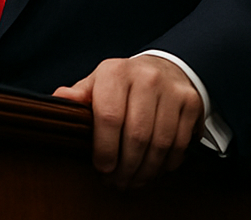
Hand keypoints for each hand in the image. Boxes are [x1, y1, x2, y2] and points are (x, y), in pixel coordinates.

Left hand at [52, 55, 203, 188]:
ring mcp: (171, 89)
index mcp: (116, 72)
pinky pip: (180, 143)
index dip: (105, 149)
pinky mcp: (191, 102)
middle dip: (126, 167)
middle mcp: (146, 77)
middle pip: (137, 135)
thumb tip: (59, 98)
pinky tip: (155, 168)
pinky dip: (167, 163)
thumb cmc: (123, 85)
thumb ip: (79, 95)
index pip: (109, 116)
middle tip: (118, 182)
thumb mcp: (97, 84)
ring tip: (135, 180)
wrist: (162, 68)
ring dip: (146, 170)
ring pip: (160, 143)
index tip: (102, 168)